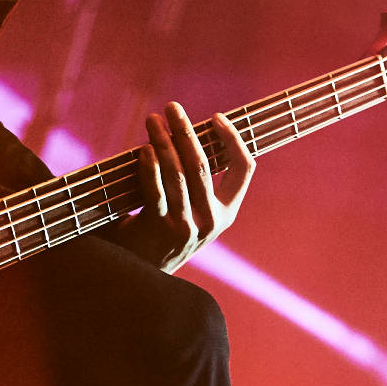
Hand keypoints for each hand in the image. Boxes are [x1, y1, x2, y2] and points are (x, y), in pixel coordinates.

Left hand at [117, 104, 254, 272]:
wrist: (142, 277)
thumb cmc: (164, 235)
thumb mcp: (193, 213)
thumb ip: (196, 183)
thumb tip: (188, 134)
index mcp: (226, 212)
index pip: (244, 169)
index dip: (234, 139)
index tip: (216, 117)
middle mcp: (212, 219)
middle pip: (202, 164)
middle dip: (186, 131)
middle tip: (172, 108)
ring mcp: (187, 226)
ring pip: (178, 173)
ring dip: (163, 141)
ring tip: (152, 121)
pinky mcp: (160, 230)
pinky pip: (155, 190)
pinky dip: (150, 166)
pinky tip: (144, 150)